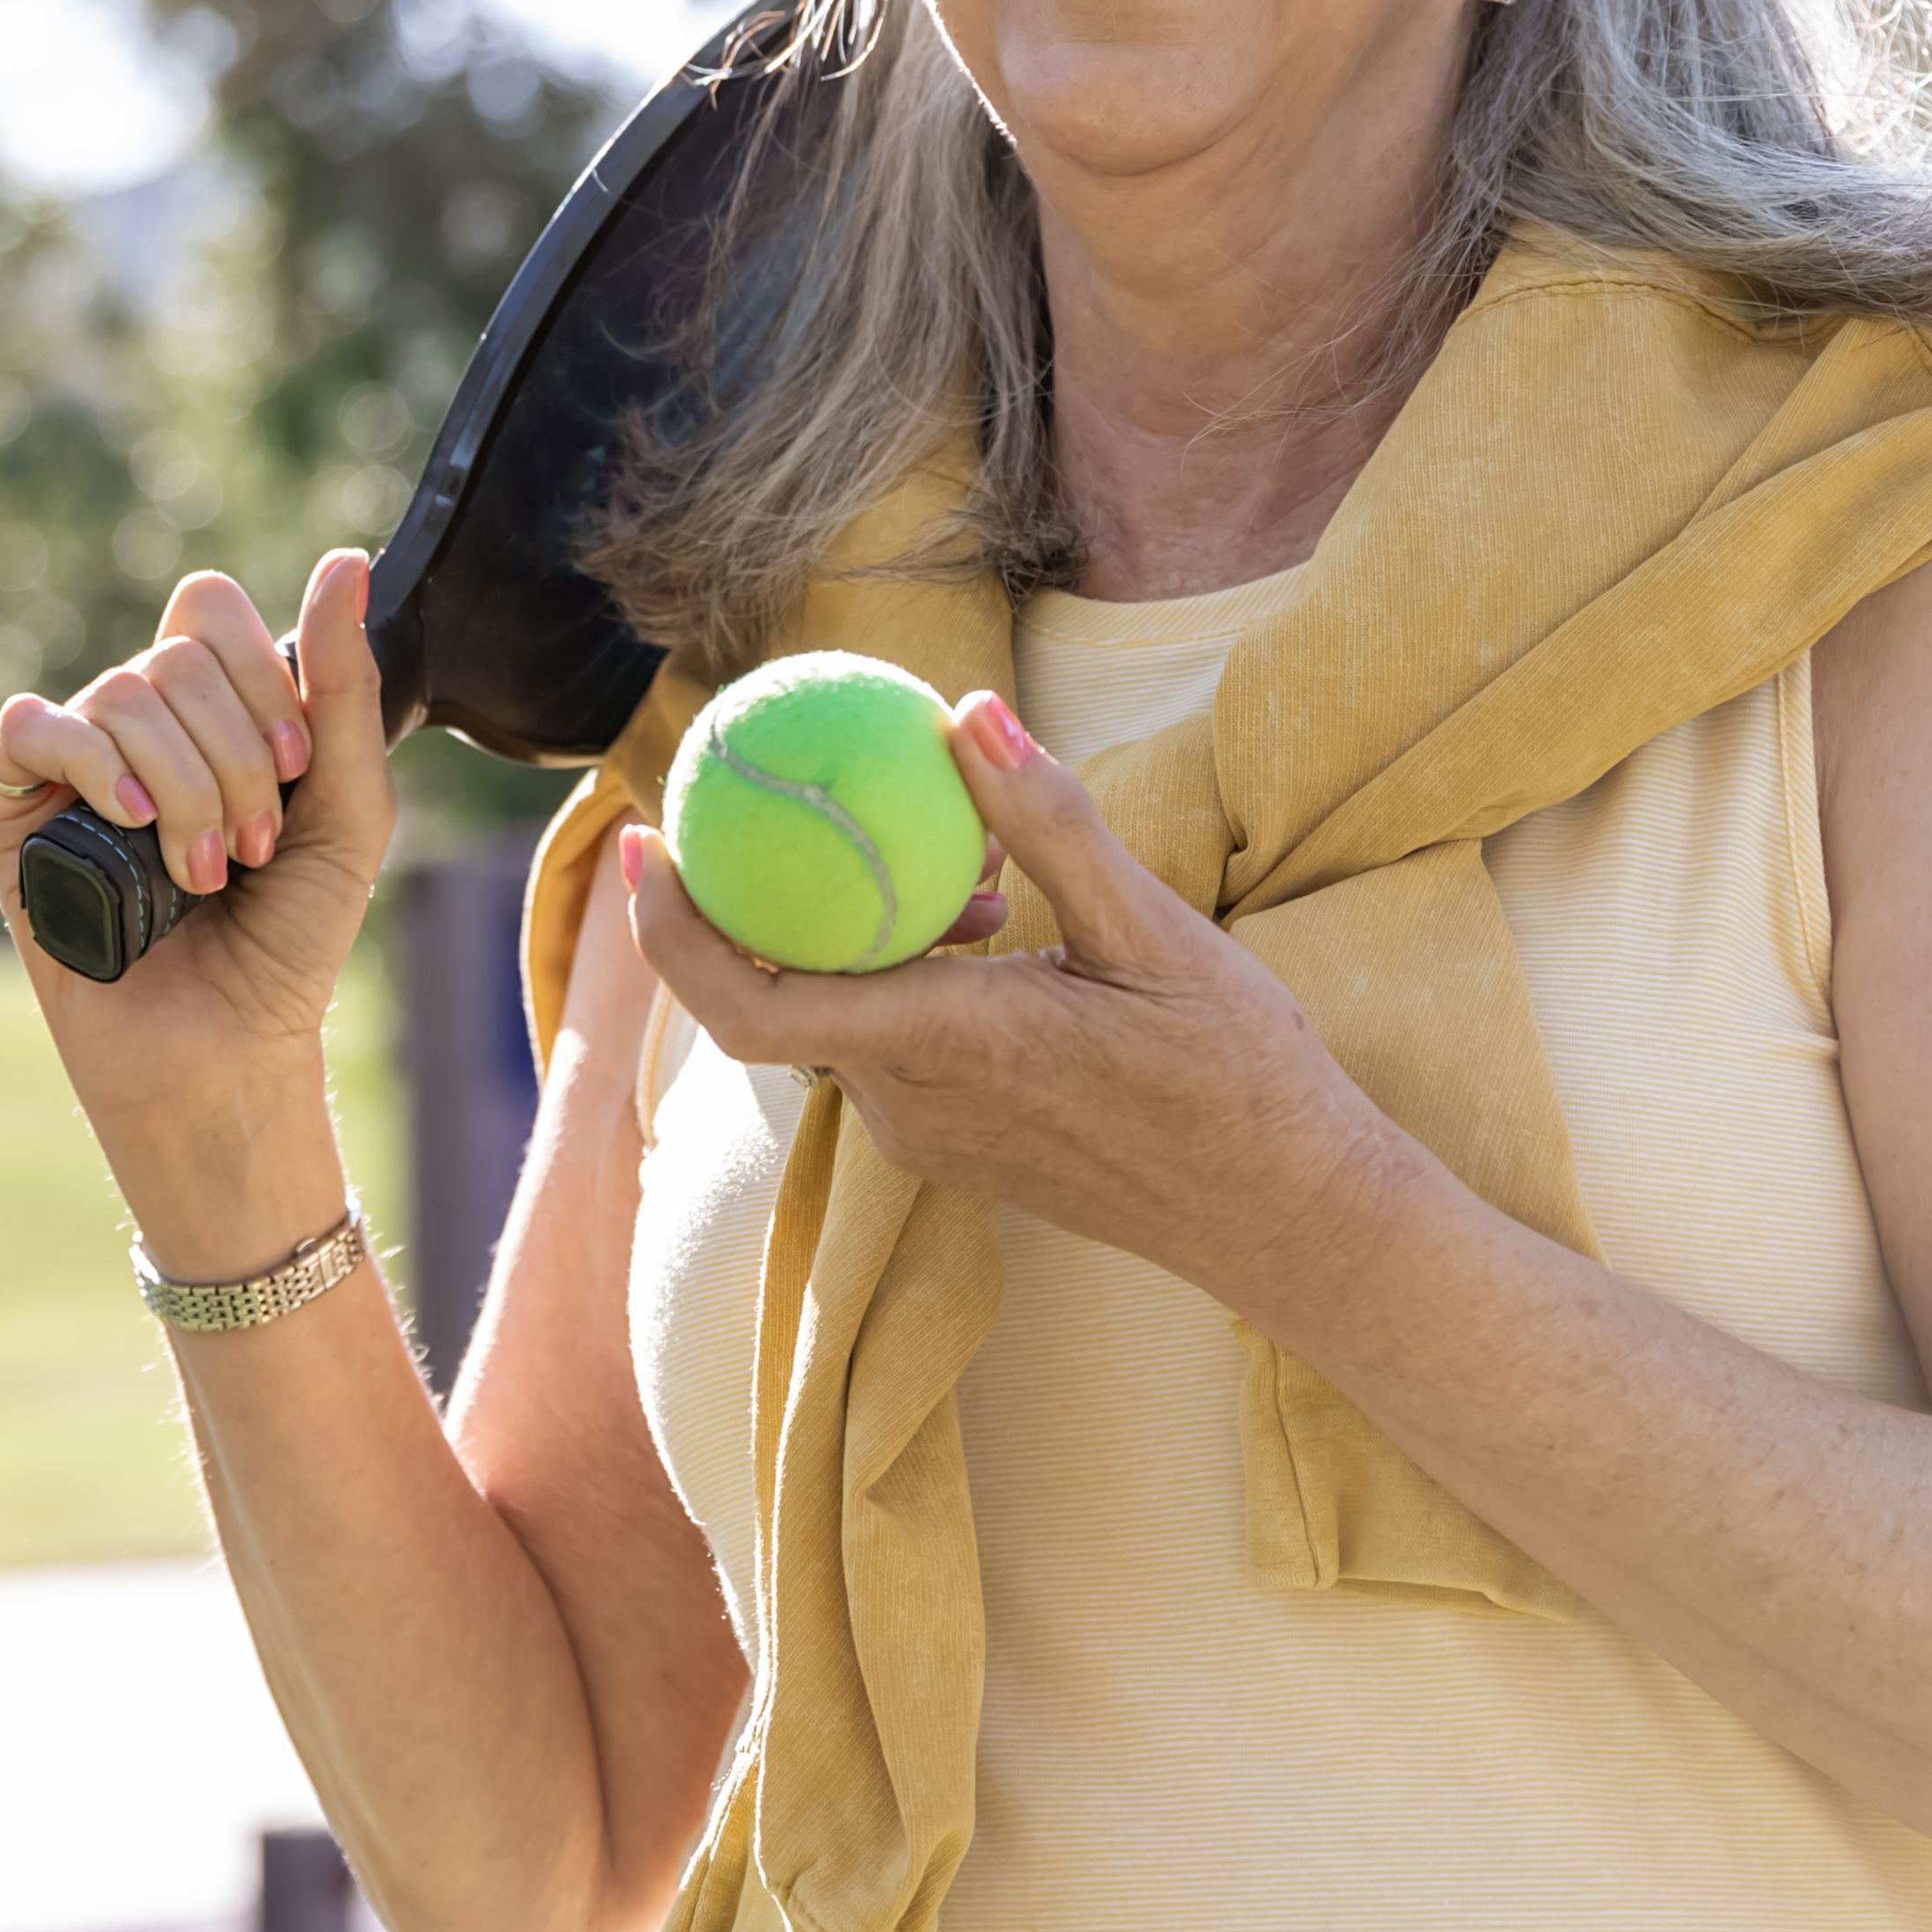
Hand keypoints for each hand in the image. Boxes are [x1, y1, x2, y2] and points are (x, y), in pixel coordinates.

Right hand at [0, 552, 393, 1132]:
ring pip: (117, 696)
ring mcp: (71, 765)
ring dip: (182, 789)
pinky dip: (92, 767)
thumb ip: (344, 686)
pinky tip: (131, 826)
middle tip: (252, 849)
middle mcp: (135, 723)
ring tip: (201, 873)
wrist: (228, 1044)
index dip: (261, 676)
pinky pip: (31, 728)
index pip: (210, 611)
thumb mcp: (348, 804)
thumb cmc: (290, 936)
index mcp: (208, 707)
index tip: (298, 767)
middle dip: (234, 757)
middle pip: (172, 657)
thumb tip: (343, 560)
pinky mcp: (14, 815)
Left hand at [618, 690, 1402, 1307]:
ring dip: (864, 929)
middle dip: (770, 894)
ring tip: (975, 865)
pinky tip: (1001, 924)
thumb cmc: (1239, 1078)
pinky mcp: (957, 1147)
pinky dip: (908, 973)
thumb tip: (967, 713)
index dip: (671, 929)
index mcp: (944, 1045)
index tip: (641, 840)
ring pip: (842, 1015)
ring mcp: (930, 1137)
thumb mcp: (1157, 933)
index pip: (749, 1001)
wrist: (1290, 1218)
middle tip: (777, 789)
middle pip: (779, 995)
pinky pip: (890, 1045)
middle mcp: (911, 1103)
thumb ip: (1051, 827)